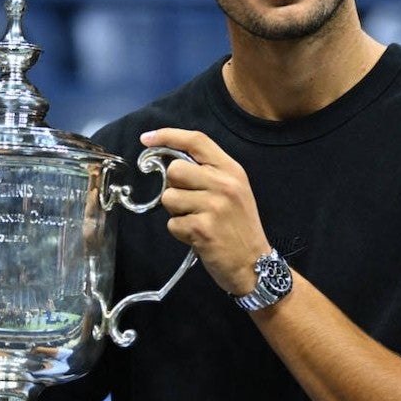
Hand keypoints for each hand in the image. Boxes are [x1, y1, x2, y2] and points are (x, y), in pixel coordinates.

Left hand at [140, 128, 271, 295]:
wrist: (254, 264)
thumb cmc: (239, 226)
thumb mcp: (233, 190)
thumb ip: (207, 172)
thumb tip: (169, 162)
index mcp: (231, 170)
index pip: (196, 140)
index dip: (167, 136)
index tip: (146, 139)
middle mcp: (223, 184)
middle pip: (174, 170)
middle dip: (173, 187)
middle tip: (189, 202)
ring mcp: (213, 206)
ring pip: (169, 197)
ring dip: (176, 212)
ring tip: (196, 221)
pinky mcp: (201, 228)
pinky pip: (172, 223)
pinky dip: (180, 232)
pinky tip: (197, 237)